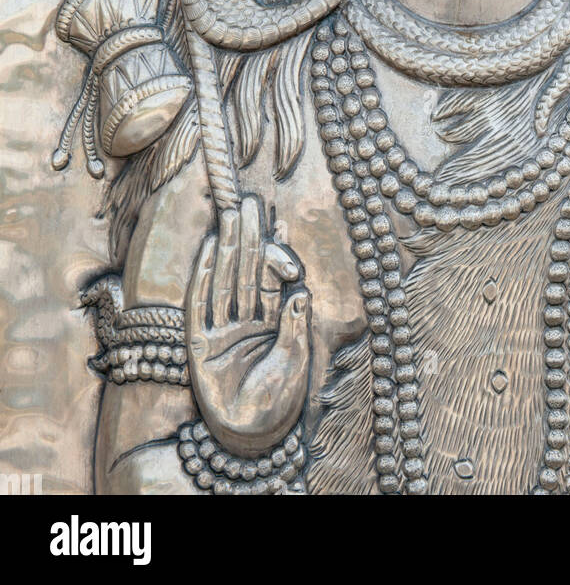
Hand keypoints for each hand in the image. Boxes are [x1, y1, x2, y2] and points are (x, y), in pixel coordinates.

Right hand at [185, 195, 310, 456]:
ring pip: (225, 280)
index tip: (276, 219)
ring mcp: (222, 330)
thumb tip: (301, 291)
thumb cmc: (277, 401)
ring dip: (227, 247)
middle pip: (246, 269)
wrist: (250, 436)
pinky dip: (203, 278)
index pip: (270, 276)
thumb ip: (296, 325)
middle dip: (249, 236)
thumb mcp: (295, 360)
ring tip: (230, 214)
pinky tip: (207, 250)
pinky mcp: (200, 344)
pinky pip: (201, 305)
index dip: (273, 248)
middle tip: (250, 201)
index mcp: (271, 321)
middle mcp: (245, 320)